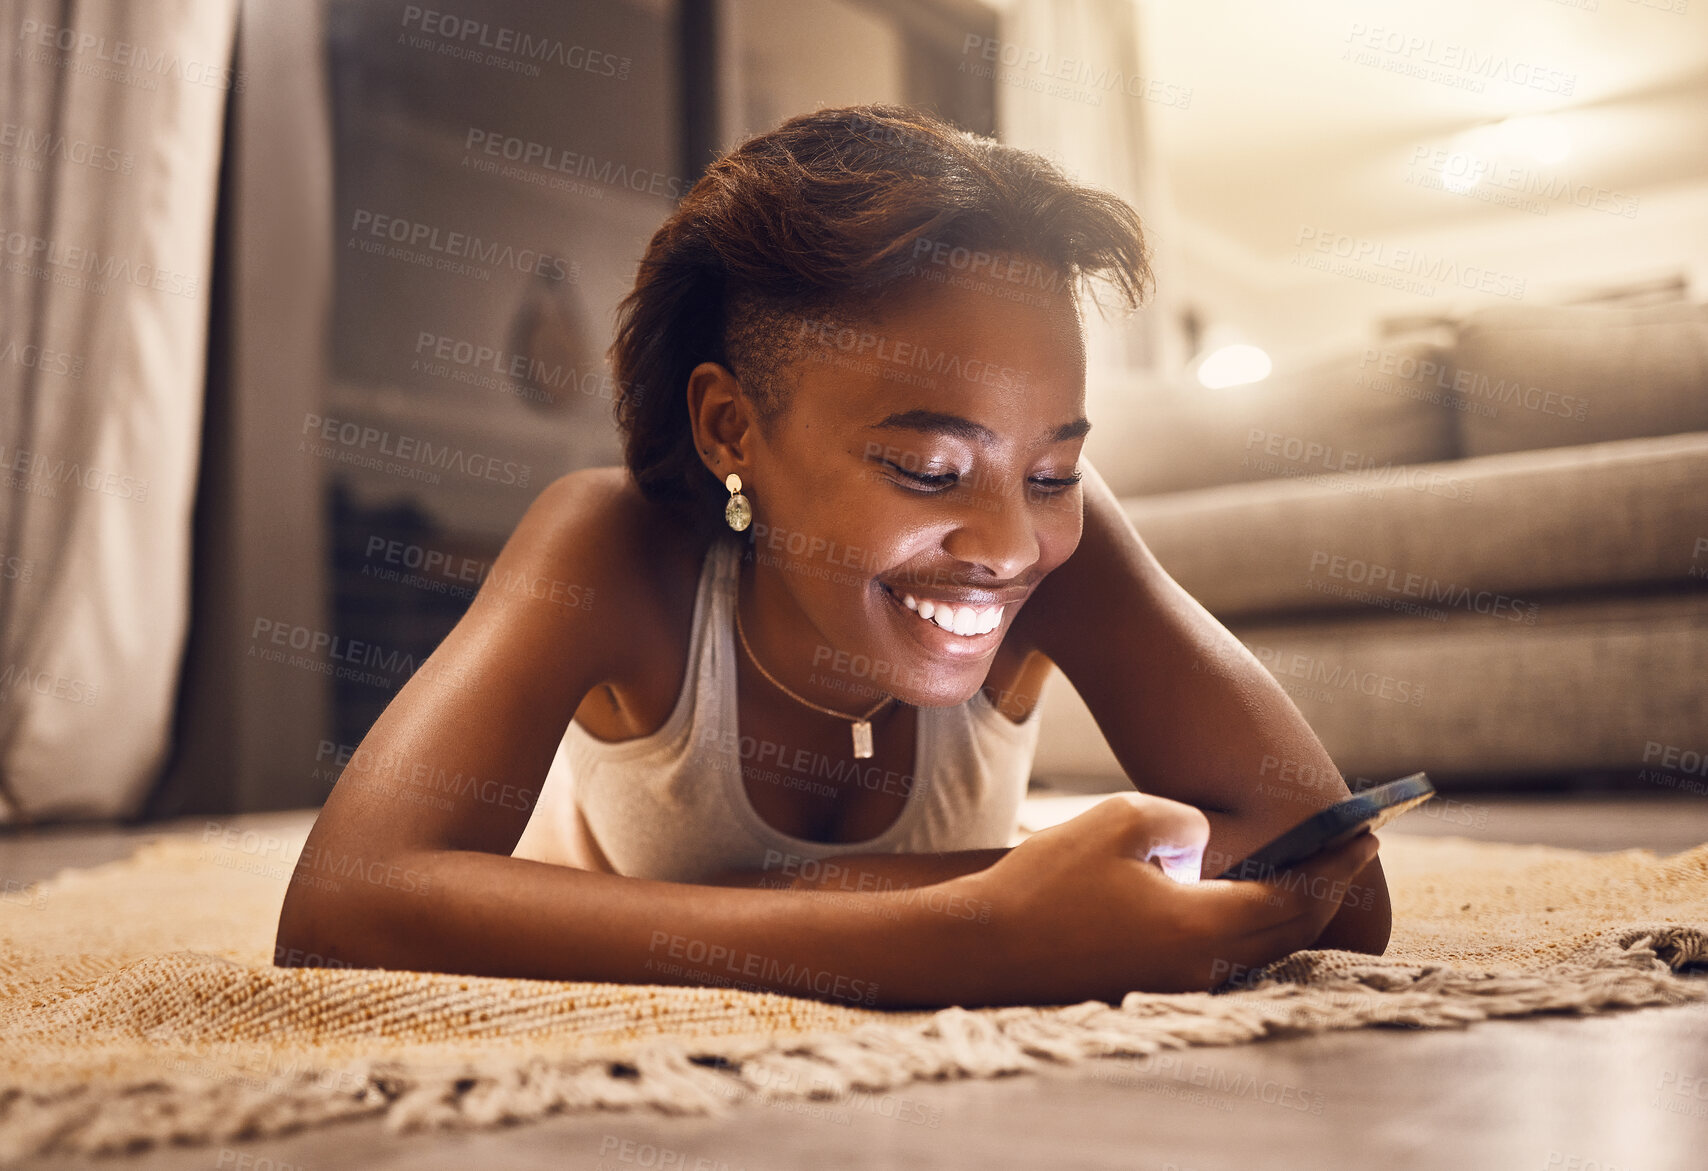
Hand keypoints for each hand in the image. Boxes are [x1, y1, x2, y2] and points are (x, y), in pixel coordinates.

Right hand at [948, 792, 1380, 1004]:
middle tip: (1349, 853)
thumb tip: (1203, 836)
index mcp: (1204, 925)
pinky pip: (1221, 957)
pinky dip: (1247, 928)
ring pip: (1256, 949)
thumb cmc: (1049, 881)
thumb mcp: (1120, 821)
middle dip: (1324, 890)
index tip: (1366, 835)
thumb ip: (1180, 819)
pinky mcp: (1150, 985)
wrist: (986, 947)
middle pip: (1286, 931)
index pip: (1296, 897)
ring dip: (1286, 912)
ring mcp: (1176, 981)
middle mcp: (1203, 965)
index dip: (1335, 865)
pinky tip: (1235, 902)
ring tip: (1302, 874)